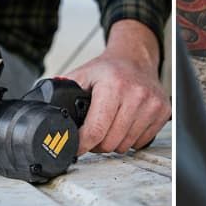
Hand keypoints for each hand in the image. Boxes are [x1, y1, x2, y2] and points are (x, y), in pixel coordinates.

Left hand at [67, 20, 170, 153]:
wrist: (136, 58)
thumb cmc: (109, 69)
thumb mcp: (83, 75)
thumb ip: (62, 91)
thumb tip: (41, 107)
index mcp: (113, 86)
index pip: (96, 130)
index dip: (82, 144)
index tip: (76, 147)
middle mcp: (136, 95)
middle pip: (110, 142)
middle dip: (97, 143)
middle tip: (93, 133)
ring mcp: (152, 104)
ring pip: (126, 145)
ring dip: (114, 142)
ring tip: (110, 126)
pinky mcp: (163, 112)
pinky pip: (142, 141)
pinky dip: (131, 139)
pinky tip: (125, 124)